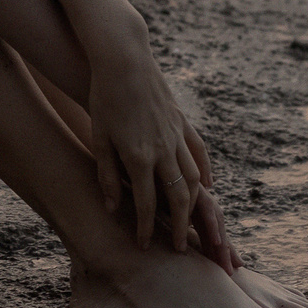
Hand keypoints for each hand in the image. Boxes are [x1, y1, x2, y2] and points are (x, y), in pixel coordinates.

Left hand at [85, 59, 214, 252]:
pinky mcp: (182, 122)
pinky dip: (206, 172)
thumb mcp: (99, 138)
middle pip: (178, 197)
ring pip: (194, 178)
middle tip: (181, 249)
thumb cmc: (103, 98)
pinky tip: (208, 186)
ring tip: (196, 223)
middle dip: (181, 226)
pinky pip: (199, 152)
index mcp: (139, 156)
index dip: (146, 228)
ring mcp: (176, 135)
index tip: (144, 247)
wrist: (123, 58)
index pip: (146, 203)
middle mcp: (163, 149)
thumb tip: (112, 207)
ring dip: (196, 205)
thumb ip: (107, 175)